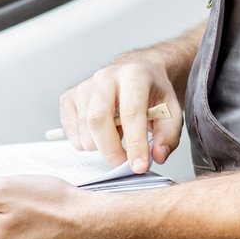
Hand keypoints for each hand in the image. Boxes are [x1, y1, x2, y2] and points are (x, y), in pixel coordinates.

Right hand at [59, 50, 183, 173]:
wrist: (135, 71)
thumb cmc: (152, 92)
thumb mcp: (171, 110)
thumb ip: (168, 135)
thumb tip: (156, 156)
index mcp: (133, 75)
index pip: (130, 112)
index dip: (135, 143)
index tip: (139, 167)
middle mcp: (104, 77)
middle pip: (97, 120)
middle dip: (111, 150)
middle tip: (125, 163)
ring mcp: (83, 87)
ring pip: (84, 131)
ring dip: (100, 147)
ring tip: (117, 137)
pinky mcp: (68, 98)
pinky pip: (72, 134)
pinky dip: (86, 143)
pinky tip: (101, 133)